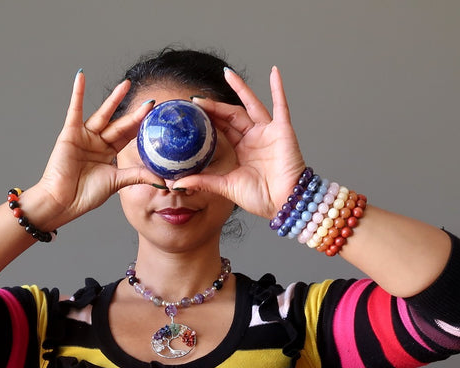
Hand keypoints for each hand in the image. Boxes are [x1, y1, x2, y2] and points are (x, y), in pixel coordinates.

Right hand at [30, 72, 162, 229]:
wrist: (63, 202)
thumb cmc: (85, 195)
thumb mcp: (117, 182)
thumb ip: (138, 176)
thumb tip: (163, 181)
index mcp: (109, 154)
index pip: (129, 136)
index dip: (141, 126)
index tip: (156, 117)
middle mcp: (98, 143)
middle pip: (120, 125)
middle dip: (135, 114)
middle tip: (151, 102)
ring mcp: (84, 137)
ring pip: (103, 115)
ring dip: (114, 99)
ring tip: (126, 84)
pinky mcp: (70, 133)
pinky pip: (75, 109)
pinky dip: (77, 93)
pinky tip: (81, 76)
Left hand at [177, 67, 305, 219]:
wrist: (283, 203)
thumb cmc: (260, 198)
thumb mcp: (226, 187)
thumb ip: (203, 182)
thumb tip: (176, 183)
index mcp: (242, 150)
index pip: (222, 129)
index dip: (209, 119)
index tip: (191, 112)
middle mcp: (254, 138)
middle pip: (232, 115)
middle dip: (215, 107)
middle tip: (197, 99)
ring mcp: (268, 132)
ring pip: (251, 105)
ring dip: (240, 89)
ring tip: (227, 74)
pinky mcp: (282, 130)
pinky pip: (280, 105)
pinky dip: (278, 88)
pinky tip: (274, 72)